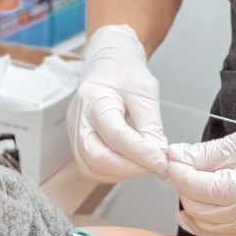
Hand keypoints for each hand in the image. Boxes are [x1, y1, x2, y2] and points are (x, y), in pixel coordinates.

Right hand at [68, 24, 168, 181]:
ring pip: (91, 167)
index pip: (114, 134)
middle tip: (153, 164)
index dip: (139, 152)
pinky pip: (91, 167)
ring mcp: (74, 131)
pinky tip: (129, 161)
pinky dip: (112, 171)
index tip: (161, 160)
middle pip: (95, 156)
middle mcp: (78, 117)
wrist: (108, 64)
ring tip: (143, 161)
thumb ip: (151, 126)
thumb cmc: (125, 72)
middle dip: (128, 167)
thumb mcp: (146, 92)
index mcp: (94, 97)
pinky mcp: (77, 142)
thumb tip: (158, 156)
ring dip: (121, 172)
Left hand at [166, 117, 235, 235]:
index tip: (171, 155)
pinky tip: (196, 204)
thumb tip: (176, 155)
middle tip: (180, 163)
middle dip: (182, 184)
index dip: (177, 169)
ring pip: (201, 223)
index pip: (194, 185)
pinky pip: (215, 232)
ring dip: (189, 202)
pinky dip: (201, 220)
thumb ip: (204, 153)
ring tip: (190, 179)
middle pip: (194, 206)